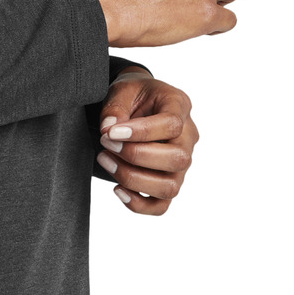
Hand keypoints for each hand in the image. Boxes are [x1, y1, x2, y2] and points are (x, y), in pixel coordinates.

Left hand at [94, 72, 198, 215]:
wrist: (137, 104)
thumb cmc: (133, 95)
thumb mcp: (122, 89)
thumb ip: (116, 107)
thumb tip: (108, 130)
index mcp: (179, 106)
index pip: (172, 125)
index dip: (141, 132)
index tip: (109, 133)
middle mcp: (188, 137)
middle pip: (177, 158)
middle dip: (135, 156)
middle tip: (105, 143)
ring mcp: (181, 164)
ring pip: (170, 186)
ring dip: (134, 179)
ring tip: (105, 160)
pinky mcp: (168, 181)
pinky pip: (161, 205)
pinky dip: (138, 204)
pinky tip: (117, 188)